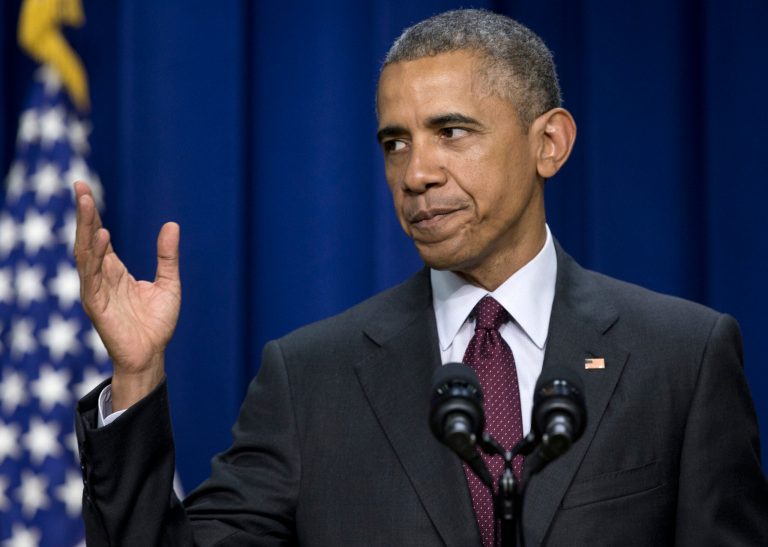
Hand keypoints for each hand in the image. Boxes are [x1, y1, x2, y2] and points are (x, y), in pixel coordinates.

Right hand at [74, 181, 180, 409]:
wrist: (153, 354)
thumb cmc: (157, 322)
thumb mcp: (169, 283)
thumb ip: (167, 255)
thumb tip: (172, 224)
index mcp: (115, 271)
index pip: (99, 236)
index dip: (92, 214)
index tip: (84, 188)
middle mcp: (102, 277)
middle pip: (88, 239)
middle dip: (84, 213)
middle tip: (80, 186)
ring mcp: (96, 290)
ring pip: (85, 253)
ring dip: (84, 227)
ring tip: (86, 202)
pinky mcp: (96, 305)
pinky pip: (91, 276)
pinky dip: (94, 256)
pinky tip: (101, 236)